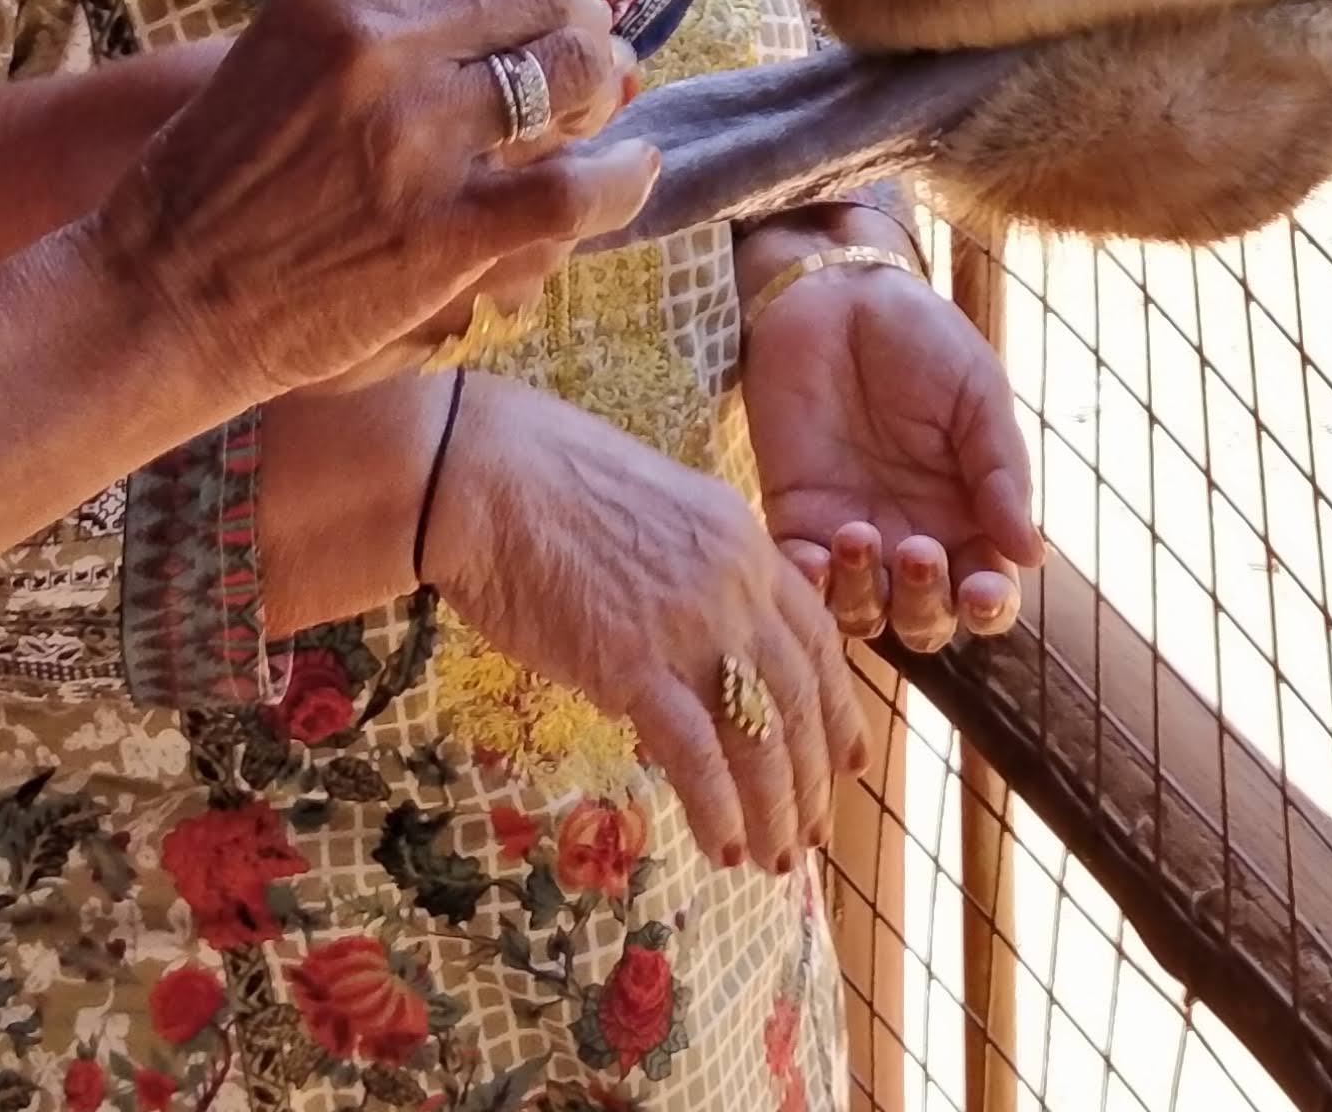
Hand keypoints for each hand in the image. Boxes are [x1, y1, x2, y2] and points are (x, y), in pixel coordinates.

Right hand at [91, 0, 652, 402]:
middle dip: (576, 19)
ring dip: (601, 87)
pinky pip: (578, 188)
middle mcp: (380, 43)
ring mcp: (416, 136)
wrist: (166, 290)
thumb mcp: (283, 42)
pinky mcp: (445, 228)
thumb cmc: (220, 170)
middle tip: (576, 57)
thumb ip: (380, 9)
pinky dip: (620, 178)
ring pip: (575, 69)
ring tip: (593, 112)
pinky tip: (626, 172)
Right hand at [422, 377, 862, 867]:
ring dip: (776, 809)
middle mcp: (735, 584)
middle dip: (814, 777)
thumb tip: (701, 642)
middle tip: (812, 834)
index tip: (848, 761)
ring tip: (775, 859)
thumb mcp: (656, 515)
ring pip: (761, 735)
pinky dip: (718, 809)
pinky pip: (698, 752)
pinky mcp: (633, 664)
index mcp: (743, 541)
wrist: (483, 473)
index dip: (839, 709)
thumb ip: (695, 574)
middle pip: (801, 698)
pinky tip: (724, 848)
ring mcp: (690, 626)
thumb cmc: (547, 486)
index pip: (818, 640)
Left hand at [742, 258, 1039, 650]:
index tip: (985, 590)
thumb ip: (1001, 471)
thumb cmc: (920, 335)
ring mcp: (852, 531)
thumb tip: (1033, 555)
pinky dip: (810, 587)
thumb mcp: (977, 393)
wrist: (834, 292)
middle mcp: (913, 536)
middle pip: (926, 620)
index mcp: (968, 513)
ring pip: (864, 613)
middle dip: (927, 606)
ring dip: (867, 597)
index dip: (989, 608)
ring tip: (860, 534)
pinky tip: (816, 557)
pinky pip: (803, 580)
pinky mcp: (795, 517)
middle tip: (919, 550)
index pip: (987, 589)